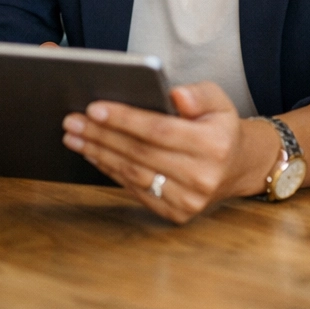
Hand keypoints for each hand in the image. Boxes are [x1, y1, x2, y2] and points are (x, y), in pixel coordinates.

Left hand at [62, 81, 280, 223]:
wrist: (237, 167)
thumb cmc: (219, 127)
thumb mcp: (218, 100)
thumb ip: (198, 94)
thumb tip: (175, 95)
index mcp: (214, 145)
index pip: (159, 131)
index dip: (124, 119)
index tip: (94, 108)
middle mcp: (203, 177)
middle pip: (140, 153)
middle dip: (102, 135)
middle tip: (72, 120)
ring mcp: (189, 201)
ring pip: (133, 173)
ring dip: (99, 153)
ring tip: (75, 136)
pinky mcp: (176, 214)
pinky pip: (135, 189)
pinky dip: (110, 170)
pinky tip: (93, 153)